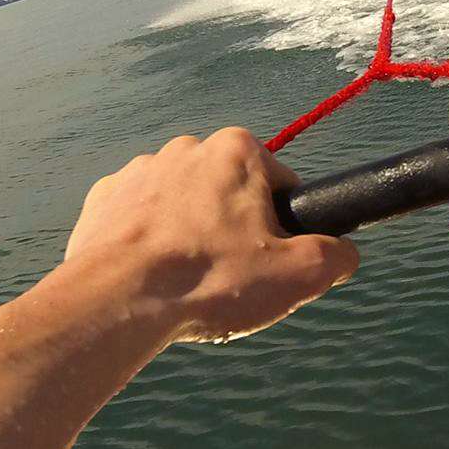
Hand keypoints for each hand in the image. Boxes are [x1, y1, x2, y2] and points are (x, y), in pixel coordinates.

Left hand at [63, 128, 357, 341]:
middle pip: (231, 193)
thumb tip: (345, 253)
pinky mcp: (103, 200)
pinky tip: (152, 277)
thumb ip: (337, 256)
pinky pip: (140, 219)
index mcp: (237, 150)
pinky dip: (149, 244)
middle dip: (235, 228)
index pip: (283, 185)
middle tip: (232, 276)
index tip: (270, 260)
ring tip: (188, 282)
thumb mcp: (298, 275)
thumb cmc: (210, 280)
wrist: (116, 301)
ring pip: (184, 205)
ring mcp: (139, 171)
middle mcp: (186, 147)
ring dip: (191, 234)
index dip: (284, 226)